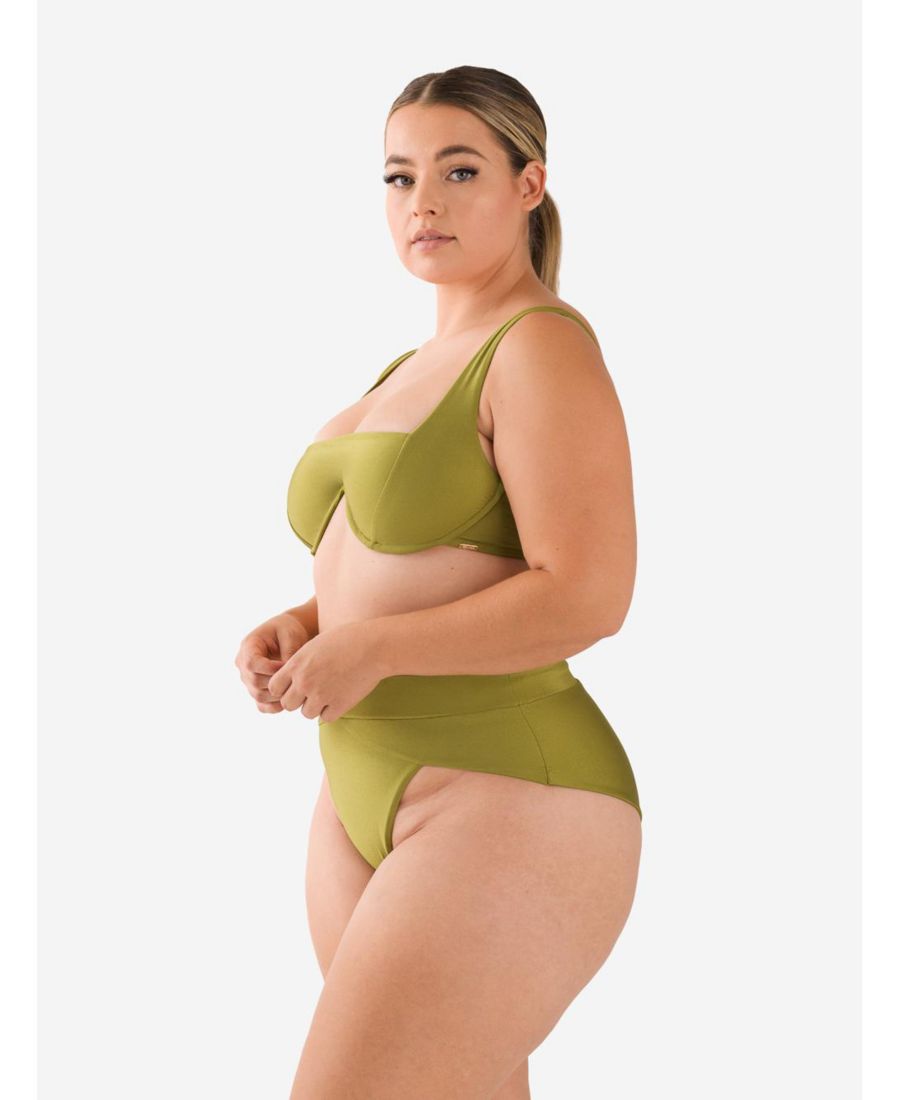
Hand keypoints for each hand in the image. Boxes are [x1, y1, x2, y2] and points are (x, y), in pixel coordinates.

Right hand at [235, 612, 311, 712]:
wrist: (288, 635)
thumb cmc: (289, 630)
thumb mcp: (291, 635)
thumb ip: (289, 653)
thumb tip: (289, 675)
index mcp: (248, 646)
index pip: (251, 664)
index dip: (270, 669)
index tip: (288, 667)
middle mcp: (243, 664)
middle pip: (254, 682)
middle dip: (277, 683)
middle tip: (296, 681)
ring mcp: (248, 679)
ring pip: (258, 696)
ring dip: (277, 696)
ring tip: (295, 689)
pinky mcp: (256, 689)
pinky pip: (261, 705)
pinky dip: (275, 707)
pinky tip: (289, 699)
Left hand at [267, 620, 386, 721]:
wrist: (373, 645)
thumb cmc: (346, 640)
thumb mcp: (315, 645)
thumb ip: (299, 664)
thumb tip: (291, 681)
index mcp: (296, 665)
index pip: (274, 688)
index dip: (283, 688)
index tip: (295, 684)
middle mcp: (304, 682)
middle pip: (287, 704)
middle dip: (298, 699)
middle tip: (313, 690)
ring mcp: (321, 695)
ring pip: (307, 713)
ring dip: (315, 706)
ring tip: (330, 690)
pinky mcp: (339, 705)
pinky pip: (326, 717)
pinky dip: (332, 710)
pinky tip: (341, 695)